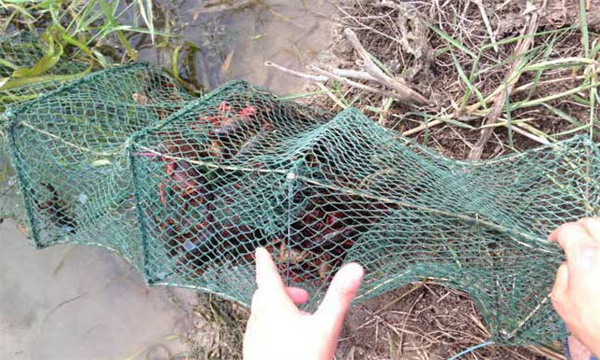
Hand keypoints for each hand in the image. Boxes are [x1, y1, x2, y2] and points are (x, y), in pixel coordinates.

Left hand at [243, 248, 363, 359]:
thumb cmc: (305, 359)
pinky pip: (259, 331)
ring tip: (301, 323)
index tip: (261, 249)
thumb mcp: (327, 327)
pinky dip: (271, 326)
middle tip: (305, 298)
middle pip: (264, 294)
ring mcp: (252, 339)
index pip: (267, 275)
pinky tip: (288, 342)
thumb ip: (340, 295)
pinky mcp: (252, 354)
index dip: (265, 261)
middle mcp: (258, 320)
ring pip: (261, 314)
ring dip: (277, 309)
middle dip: (283, 290)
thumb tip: (355, 266)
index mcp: (274, 307)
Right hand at [549, 217, 599, 357]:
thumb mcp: (561, 300)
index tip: (555, 241)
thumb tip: (569, 264)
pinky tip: (598, 262)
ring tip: (590, 249)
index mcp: (586, 257)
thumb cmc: (593, 325)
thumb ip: (563, 273)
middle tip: (573, 241)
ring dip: (596, 237)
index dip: (559, 233)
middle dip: (579, 229)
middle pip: (593, 223)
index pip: (570, 230)